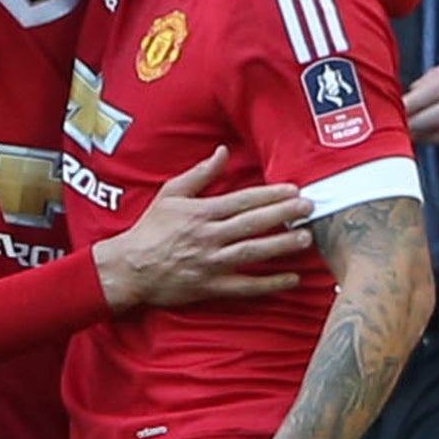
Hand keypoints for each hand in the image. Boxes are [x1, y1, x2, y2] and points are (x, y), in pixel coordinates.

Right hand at [95, 149, 312, 311]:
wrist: (129, 268)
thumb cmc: (150, 229)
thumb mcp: (170, 194)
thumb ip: (200, 173)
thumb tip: (223, 151)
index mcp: (200, 213)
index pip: (243, 201)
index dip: (270, 195)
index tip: (293, 190)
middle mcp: (209, 237)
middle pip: (253, 224)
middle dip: (283, 215)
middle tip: (309, 209)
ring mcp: (211, 263)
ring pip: (253, 252)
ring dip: (281, 246)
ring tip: (306, 239)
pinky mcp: (212, 287)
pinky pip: (246, 286)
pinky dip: (270, 284)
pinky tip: (291, 278)